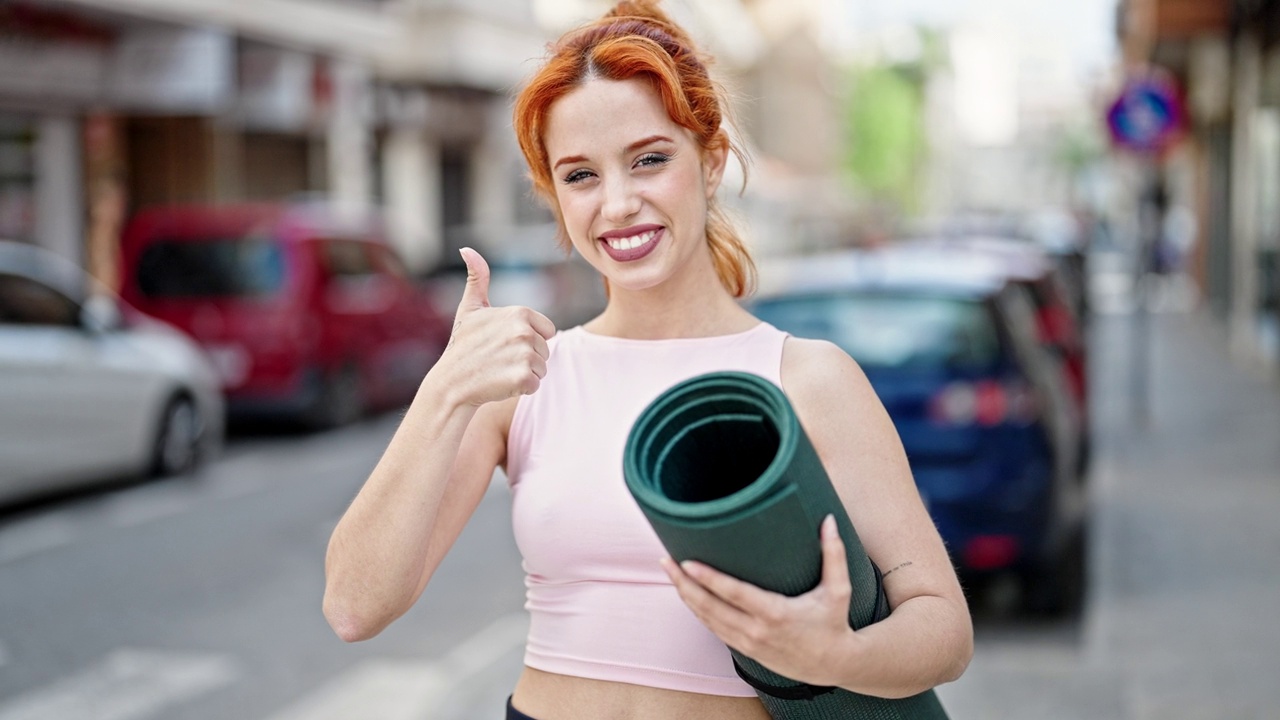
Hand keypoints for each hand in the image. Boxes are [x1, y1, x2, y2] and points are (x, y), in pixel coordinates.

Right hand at [437, 248, 556, 405]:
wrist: (450, 383)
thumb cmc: (462, 346)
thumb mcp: (470, 309)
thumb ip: (477, 278)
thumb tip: (466, 249)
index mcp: (519, 313)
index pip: (546, 330)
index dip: (528, 339)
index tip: (503, 342)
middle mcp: (524, 332)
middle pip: (545, 350)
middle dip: (526, 357)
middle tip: (499, 359)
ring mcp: (524, 355)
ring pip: (541, 368)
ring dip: (524, 373)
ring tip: (499, 370)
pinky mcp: (522, 378)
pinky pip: (535, 385)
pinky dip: (521, 388)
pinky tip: (500, 383)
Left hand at [661, 515, 861, 686]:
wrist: (834, 664)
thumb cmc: (834, 623)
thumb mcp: (839, 590)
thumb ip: (833, 554)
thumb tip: (828, 520)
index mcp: (776, 614)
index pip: (734, 593)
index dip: (708, 579)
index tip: (687, 563)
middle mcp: (757, 630)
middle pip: (710, 607)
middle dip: (684, 584)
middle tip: (666, 561)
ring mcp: (748, 643)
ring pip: (707, 620)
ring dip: (686, 597)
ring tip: (670, 573)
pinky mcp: (746, 650)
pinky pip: (714, 629)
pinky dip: (698, 612)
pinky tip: (687, 595)